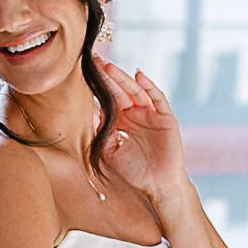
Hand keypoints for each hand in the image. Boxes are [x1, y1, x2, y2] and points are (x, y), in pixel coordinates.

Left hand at [95, 57, 190, 208]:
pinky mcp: (165, 117)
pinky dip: (149, 86)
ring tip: (109, 67)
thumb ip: (100, 134)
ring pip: (135, 91)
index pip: (107, 101)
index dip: (97, 90)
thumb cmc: (134, 172)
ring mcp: (151, 114)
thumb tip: (87, 115)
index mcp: (121, 123)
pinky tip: (138, 75)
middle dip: (107, 77)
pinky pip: (157, 98)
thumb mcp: (109, 153)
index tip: (82, 77)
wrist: (158, 185)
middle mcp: (135, 115)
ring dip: (123, 78)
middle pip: (120, 91)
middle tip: (93, 62)